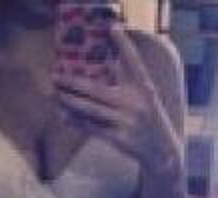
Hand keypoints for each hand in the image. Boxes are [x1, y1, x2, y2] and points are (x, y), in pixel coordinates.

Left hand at [53, 25, 180, 176]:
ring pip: (90, 109)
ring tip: (56, 94)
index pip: (133, 61)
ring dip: (70, 101)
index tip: (112, 27)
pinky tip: (64, 116)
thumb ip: (127, 81)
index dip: (124, 43)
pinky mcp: (119, 138)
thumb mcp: (144, 97)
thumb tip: (106, 64)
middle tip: (55, 75)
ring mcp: (126, 121)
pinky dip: (76, 121)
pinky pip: (91, 128)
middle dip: (72, 82)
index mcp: (144, 88)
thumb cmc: (148, 118)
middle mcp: (135, 102)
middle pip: (96, 88)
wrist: (162, 150)